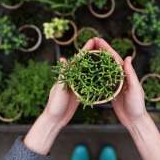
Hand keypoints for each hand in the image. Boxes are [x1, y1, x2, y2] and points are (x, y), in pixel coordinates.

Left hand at [24, 39, 94, 154]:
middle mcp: (72, 78)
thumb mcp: (59, 88)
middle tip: (102, 48)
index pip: (78, 60)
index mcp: (67, 75)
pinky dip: (94, 79)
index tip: (93, 41)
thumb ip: (63, 75)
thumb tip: (64, 58)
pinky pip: (88, 83)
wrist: (55, 118)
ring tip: (104, 60)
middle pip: (84, 64)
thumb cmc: (55, 104)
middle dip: (92, 55)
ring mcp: (77, 85)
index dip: (85, 50)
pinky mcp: (79, 92)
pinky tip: (100, 77)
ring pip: (87, 73)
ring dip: (95, 66)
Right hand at [93, 37, 146, 128]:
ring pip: (104, 69)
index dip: (106, 48)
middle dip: (100, 51)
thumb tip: (127, 57)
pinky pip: (102, 80)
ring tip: (88, 55)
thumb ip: (131, 74)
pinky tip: (89, 72)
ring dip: (97, 61)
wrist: (134, 119)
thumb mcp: (135, 89)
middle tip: (90, 43)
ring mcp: (114, 83)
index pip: (115, 58)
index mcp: (126, 74)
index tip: (98, 40)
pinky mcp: (110, 91)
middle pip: (108, 61)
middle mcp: (120, 76)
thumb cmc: (137, 105)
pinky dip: (96, 75)